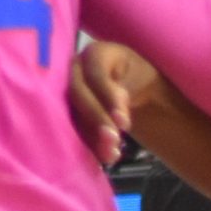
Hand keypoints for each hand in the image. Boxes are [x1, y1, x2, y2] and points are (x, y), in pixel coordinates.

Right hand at [70, 41, 142, 167]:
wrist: (136, 88)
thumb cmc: (140, 77)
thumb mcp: (143, 76)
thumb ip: (125, 92)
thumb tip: (116, 117)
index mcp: (96, 54)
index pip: (96, 73)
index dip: (107, 97)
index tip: (123, 122)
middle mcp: (75, 69)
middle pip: (78, 94)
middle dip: (97, 118)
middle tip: (114, 139)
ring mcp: (67, 89)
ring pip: (72, 113)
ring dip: (91, 135)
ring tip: (111, 154)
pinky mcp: (68, 111)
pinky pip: (73, 126)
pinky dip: (88, 143)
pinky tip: (104, 156)